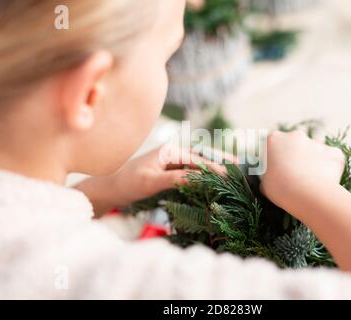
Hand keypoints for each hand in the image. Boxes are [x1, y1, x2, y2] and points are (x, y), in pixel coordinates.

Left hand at [111, 145, 229, 205]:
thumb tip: (198, 178)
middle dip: (220, 158)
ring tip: (231, 169)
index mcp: (169, 151)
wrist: (111, 188)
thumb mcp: (151, 181)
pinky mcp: (169, 170)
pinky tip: (211, 178)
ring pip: (197, 161)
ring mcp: (171, 161)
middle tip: (239, 162)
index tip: (229, 173)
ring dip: (213, 165)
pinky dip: (203, 173)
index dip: (214, 166)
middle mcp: (172, 153)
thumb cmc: (127, 183)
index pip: (197, 158)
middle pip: (201, 154)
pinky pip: (191, 170)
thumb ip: (174, 178)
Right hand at [260, 130, 344, 211]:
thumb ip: (269, 174)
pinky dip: (329, 169)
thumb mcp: (264, 183)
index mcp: (275, 139)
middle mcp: (296, 136)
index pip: (273, 143)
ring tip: (310, 183)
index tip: (277, 166)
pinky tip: (324, 183)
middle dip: (296, 156)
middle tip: (294, 175)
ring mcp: (317, 143)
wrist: (307, 195)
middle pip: (296, 144)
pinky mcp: (334, 153)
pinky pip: (331, 160)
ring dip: (312, 163)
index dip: (275, 155)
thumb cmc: (279, 189)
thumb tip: (272, 177)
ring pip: (315, 152)